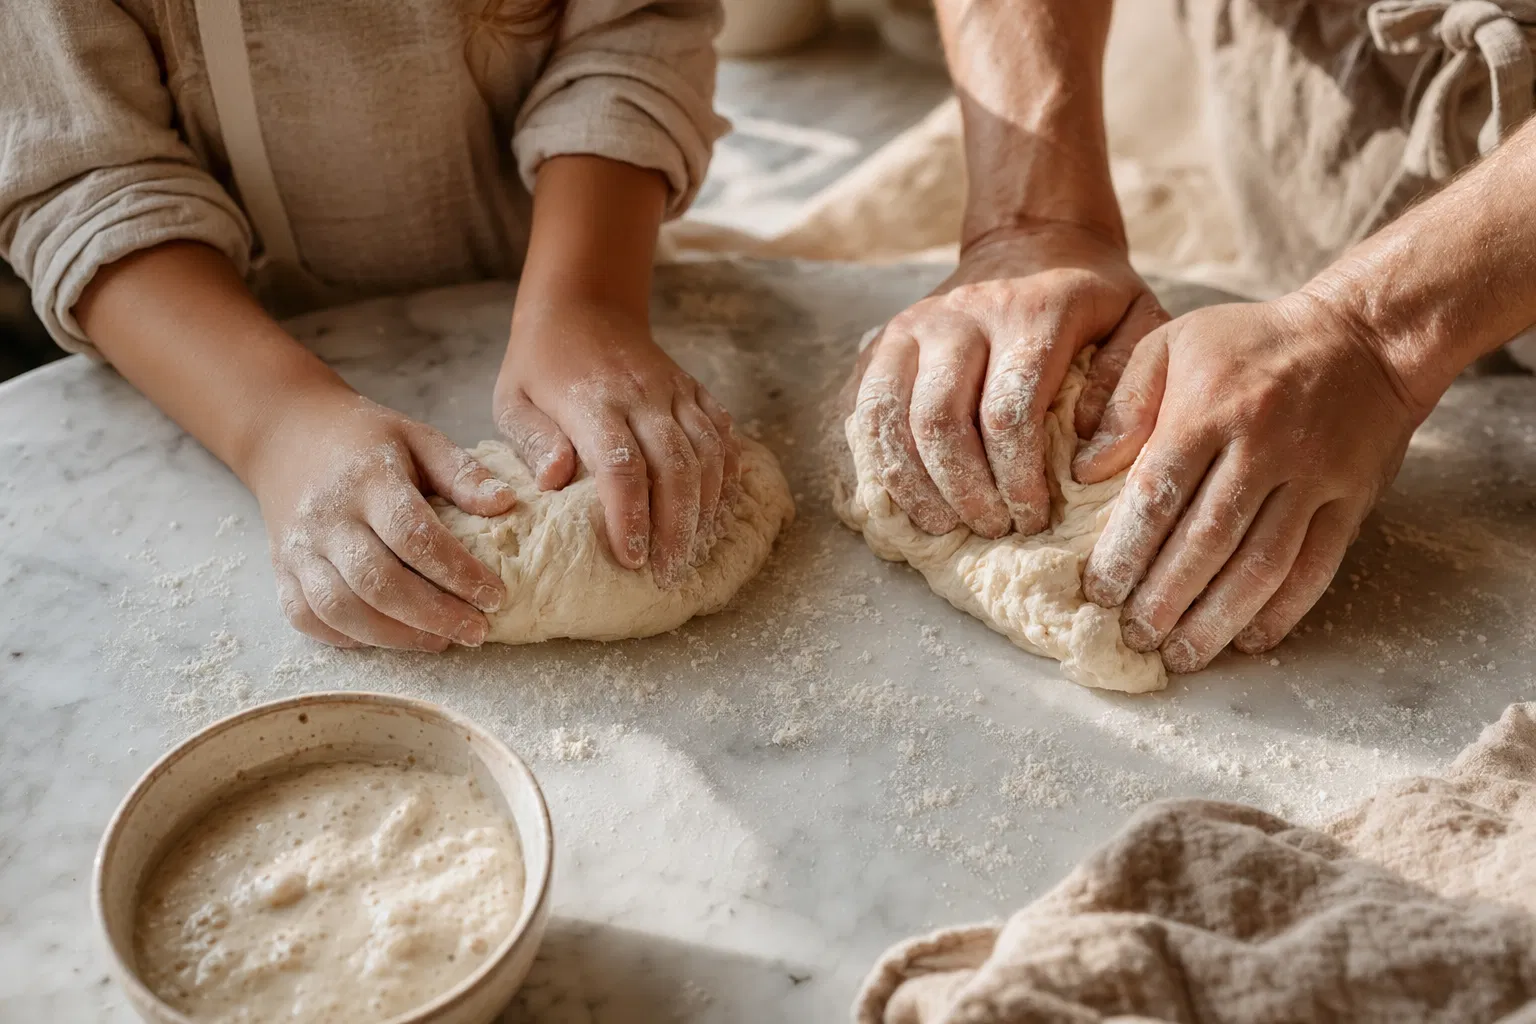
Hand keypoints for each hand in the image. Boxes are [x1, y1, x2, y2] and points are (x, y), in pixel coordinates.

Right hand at [245, 386, 516, 649]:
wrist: (288, 434)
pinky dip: (348, 638)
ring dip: (395, 636)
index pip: (414, 536)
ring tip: (441, 641)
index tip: (495, 596)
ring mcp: (297, 547)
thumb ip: (461, 473)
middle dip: (433, 615)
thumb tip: (506, 503)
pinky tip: (389, 638)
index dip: (457, 572)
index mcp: (368, 479)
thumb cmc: (365, 440)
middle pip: (378, 582)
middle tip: (477, 631)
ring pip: (341, 608)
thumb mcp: (418, 439)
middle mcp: (327, 517)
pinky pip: (307, 617)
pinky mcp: (280, 570)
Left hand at [493, 300, 739, 586]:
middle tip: (668, 572)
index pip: (622, 466)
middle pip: (676, 466)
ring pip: (708, 452)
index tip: (630, 558)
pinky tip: (717, 507)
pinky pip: (722, 433)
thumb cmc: (540, 365)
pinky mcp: (694, 389)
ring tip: (692, 549)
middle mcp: (642, 395)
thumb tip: (554, 482)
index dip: (631, 516)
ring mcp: (674, 390)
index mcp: (592, 401)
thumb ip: (533, 441)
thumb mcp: (513, 400)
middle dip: (677, 526)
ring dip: (706, 507)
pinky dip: (726, 473)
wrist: (583, 306)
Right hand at [844, 224, 1167, 537]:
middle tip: (991, 527)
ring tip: (944, 525)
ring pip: (886, 420)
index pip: (1007, 413)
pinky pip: (859, 412)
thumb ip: (1131, 388)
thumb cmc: (1091, 297)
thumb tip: (1090, 462)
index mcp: (1029, 313)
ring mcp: (910, 328)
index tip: (1033, 517)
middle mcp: (958, 317)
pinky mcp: (880, 343)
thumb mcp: (1141, 321)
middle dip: (962, 491)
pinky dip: (875, 463)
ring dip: (912, 486)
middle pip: (938, 422)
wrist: (1030, 237)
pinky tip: (905, 499)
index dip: (1015, 479)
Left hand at [1074, 294, 1421, 671]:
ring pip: (1262, 565)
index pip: (1158, 494)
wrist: (1365, 335)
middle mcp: (1262, 448)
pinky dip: (1282, 611)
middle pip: (1208, 540)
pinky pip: (1316, 568)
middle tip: (1134, 637)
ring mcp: (1313, 478)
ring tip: (1181, 654)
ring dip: (1217, 618)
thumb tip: (1084, 470)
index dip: (1126, 551)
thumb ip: (1123, 401)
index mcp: (1208, 411)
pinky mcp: (1351, 501)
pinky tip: (1247, 639)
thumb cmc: (1251, 344)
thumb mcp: (1174, 343)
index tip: (1099, 592)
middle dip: (1165, 598)